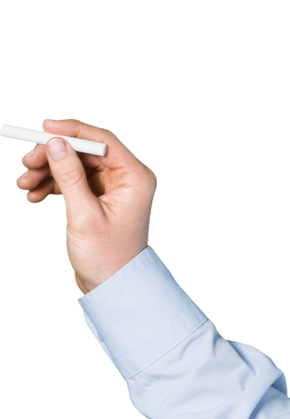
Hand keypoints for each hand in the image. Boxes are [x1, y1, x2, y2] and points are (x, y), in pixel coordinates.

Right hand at [13, 115, 158, 293]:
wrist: (111, 289)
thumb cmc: (107, 259)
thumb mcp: (85, 216)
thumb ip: (70, 177)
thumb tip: (55, 143)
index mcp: (136, 177)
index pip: (102, 139)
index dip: (71, 130)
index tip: (43, 129)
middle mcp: (126, 177)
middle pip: (82, 149)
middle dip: (51, 155)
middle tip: (26, 164)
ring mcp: (110, 186)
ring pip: (72, 163)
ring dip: (45, 171)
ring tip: (23, 186)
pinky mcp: (95, 196)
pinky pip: (69, 180)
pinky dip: (49, 185)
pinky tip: (32, 197)